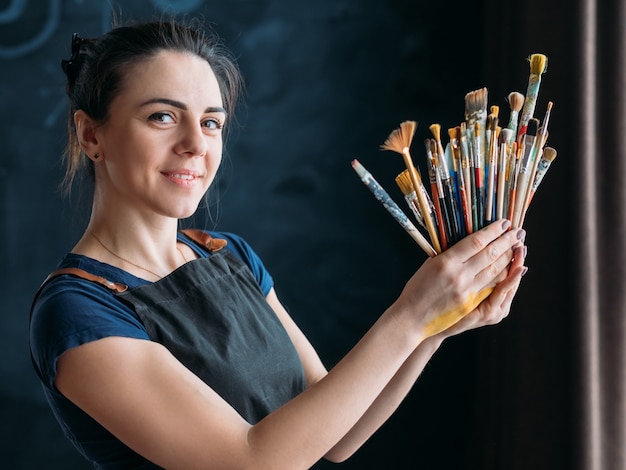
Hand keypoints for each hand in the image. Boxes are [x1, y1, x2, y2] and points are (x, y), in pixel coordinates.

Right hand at [391, 219, 525, 339]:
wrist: (411, 316)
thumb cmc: (417, 288)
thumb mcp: (430, 264)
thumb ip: (449, 254)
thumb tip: (469, 242)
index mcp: (446, 261)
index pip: (476, 241)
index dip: (493, 231)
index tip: (504, 223)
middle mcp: (458, 274)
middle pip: (490, 254)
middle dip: (507, 241)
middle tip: (519, 232)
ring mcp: (466, 290)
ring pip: (495, 270)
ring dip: (509, 257)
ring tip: (518, 247)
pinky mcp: (470, 302)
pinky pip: (491, 286)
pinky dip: (504, 276)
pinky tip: (512, 268)